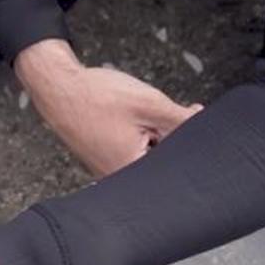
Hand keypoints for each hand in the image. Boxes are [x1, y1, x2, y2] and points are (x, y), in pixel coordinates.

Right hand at [15, 39, 201, 176]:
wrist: (57, 87)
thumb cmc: (95, 97)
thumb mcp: (151, 105)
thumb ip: (184, 121)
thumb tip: (207, 129)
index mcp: (131, 170)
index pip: (177, 163)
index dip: (189, 140)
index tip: (188, 119)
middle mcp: (118, 177)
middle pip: (163, 161)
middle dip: (172, 136)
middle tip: (164, 111)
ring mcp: (108, 168)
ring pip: (147, 154)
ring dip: (154, 133)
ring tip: (139, 113)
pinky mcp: (102, 158)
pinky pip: (131, 150)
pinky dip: (138, 134)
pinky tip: (130, 117)